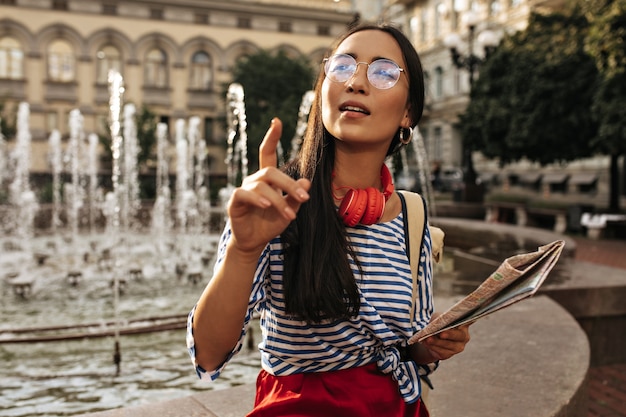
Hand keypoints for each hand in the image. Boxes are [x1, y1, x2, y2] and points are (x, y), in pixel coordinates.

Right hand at [227, 118, 310, 255]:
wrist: (254, 242)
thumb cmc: (270, 223)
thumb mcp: (290, 210)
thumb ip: (296, 196)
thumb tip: (306, 182)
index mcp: (267, 179)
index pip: (267, 153)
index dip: (271, 137)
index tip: (277, 121)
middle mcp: (254, 180)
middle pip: (272, 172)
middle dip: (290, 184)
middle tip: (304, 198)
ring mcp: (244, 190)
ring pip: (263, 186)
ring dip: (279, 200)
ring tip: (290, 215)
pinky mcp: (235, 201)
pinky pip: (245, 194)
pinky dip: (258, 199)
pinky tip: (268, 206)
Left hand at [421, 323, 471, 360]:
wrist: (432, 337)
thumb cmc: (438, 324)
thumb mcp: (438, 317)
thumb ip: (441, 318)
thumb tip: (439, 323)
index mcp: (464, 324)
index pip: (469, 321)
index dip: (468, 321)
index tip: (465, 321)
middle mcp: (464, 337)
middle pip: (459, 336)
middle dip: (449, 334)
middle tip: (441, 334)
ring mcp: (458, 347)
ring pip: (448, 345)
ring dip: (437, 342)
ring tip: (428, 339)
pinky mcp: (449, 354)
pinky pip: (441, 351)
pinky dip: (433, 347)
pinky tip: (426, 343)